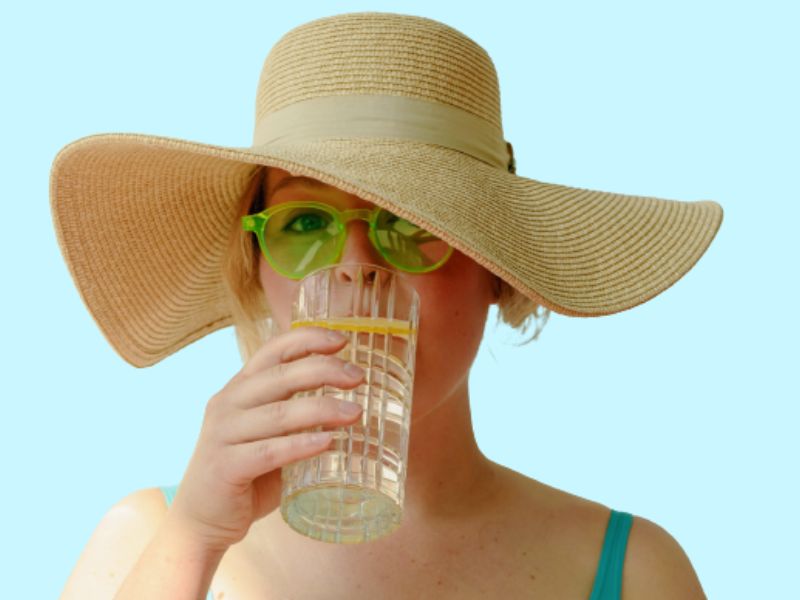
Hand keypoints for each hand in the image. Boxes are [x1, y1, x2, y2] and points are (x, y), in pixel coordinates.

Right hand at [167, 326, 364, 551]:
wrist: (201, 521)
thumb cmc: (246, 475)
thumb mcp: (270, 435)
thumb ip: (298, 417)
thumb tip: (349, 406)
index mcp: (239, 388)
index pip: (272, 350)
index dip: (307, 339)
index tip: (342, 340)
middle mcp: (227, 403)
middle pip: (281, 375)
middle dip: (324, 370)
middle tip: (358, 376)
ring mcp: (223, 434)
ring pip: (279, 413)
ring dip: (322, 409)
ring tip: (356, 412)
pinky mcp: (225, 467)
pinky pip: (269, 451)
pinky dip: (301, 445)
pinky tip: (328, 443)